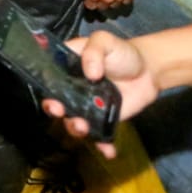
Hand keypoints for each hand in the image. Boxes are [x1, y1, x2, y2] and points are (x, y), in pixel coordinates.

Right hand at [41, 31, 163, 156]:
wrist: (148, 71)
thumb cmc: (122, 52)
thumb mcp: (106, 41)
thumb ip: (95, 51)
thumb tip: (91, 73)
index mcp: (67, 67)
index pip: (48, 76)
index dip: (43, 85)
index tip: (47, 90)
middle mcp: (72, 89)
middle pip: (56, 101)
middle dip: (53, 109)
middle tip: (59, 109)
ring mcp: (87, 106)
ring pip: (73, 121)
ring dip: (74, 127)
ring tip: (83, 126)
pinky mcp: (103, 120)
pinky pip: (99, 135)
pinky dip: (102, 145)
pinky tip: (108, 150)